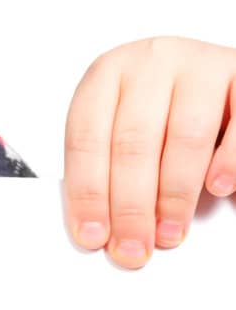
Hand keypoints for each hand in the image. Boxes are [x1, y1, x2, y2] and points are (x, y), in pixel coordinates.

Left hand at [64, 35, 235, 268]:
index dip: (88, 192)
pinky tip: (217, 188)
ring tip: (170, 231)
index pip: (87, 138)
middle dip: (131, 206)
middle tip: (133, 247)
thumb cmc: (160, 102)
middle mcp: (150, 62)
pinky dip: (227, 161)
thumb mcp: (123, 120)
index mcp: (107, 74)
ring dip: (174, 194)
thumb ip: (110, 160)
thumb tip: (102, 225)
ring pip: (183, 137)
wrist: (209, 70)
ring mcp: (197, 66)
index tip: (93, 235)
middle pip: (132, 143)